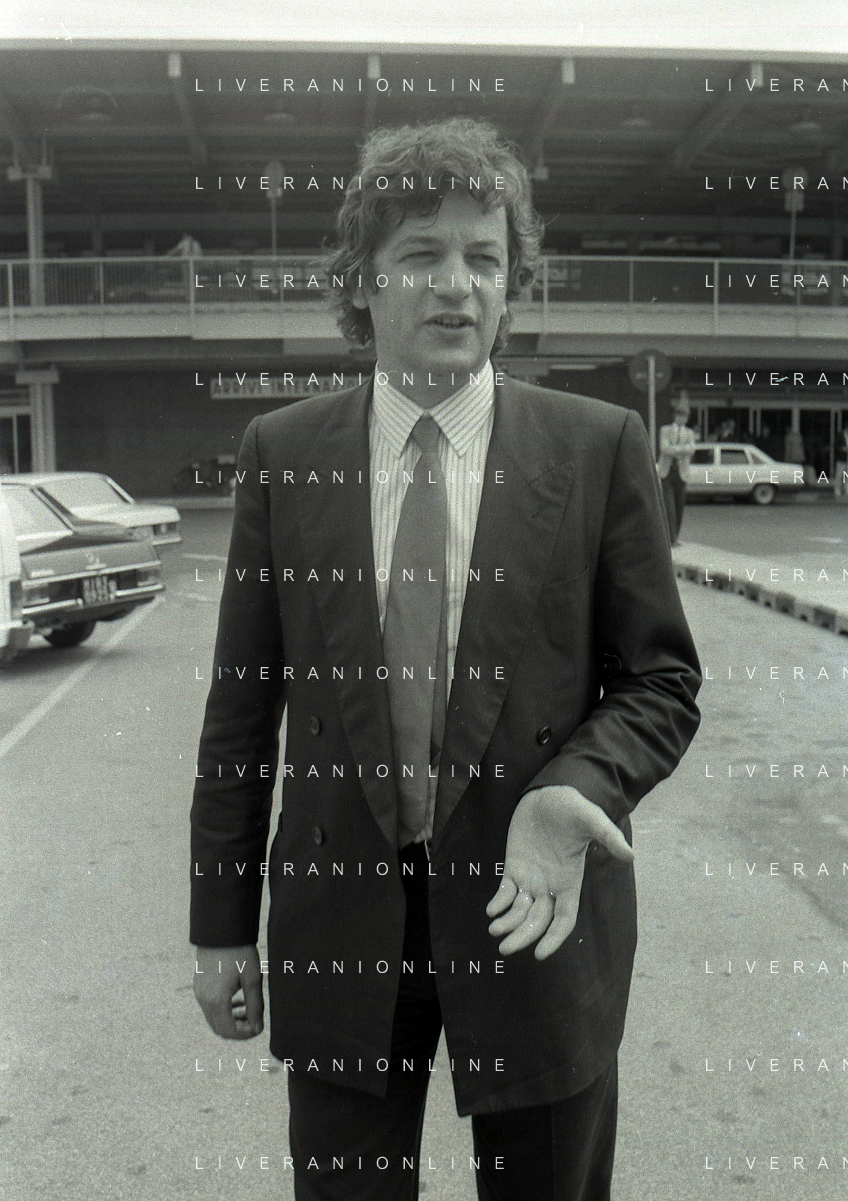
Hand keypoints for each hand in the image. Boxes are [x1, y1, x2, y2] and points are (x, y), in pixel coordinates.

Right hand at [193, 944, 263, 1038]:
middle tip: (254, 1020)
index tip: (258, 1027)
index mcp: (217, 1000)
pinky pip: (208, 1006)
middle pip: (219, 1028)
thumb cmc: (239, 952)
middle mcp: (203, 999)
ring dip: (230, 1019)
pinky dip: (222, 1009)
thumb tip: (257, 1028)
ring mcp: (198, 992)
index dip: (245, 1034)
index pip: (229, 1031)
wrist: (221, 929)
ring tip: (247, 1009)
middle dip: (238, 1029)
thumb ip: (255, 1006)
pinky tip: (236, 998)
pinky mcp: (198, 984)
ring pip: (213, 1018)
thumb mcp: (253, 978)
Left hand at [486, 786, 634, 959]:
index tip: (540, 955)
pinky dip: (498, 903)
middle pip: (537, 921)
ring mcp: (531, 877)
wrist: (550, 792)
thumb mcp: (592, 820)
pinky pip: (505, 892)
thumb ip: (609, 837)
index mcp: (570, 881)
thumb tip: (631, 855)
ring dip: (508, 924)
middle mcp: (550, 886)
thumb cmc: (573, 807)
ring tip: (495, 930)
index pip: (563, 919)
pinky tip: (491, 910)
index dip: (553, 938)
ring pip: (520, 911)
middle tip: (505, 949)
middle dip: (523, 937)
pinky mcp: (514, 866)